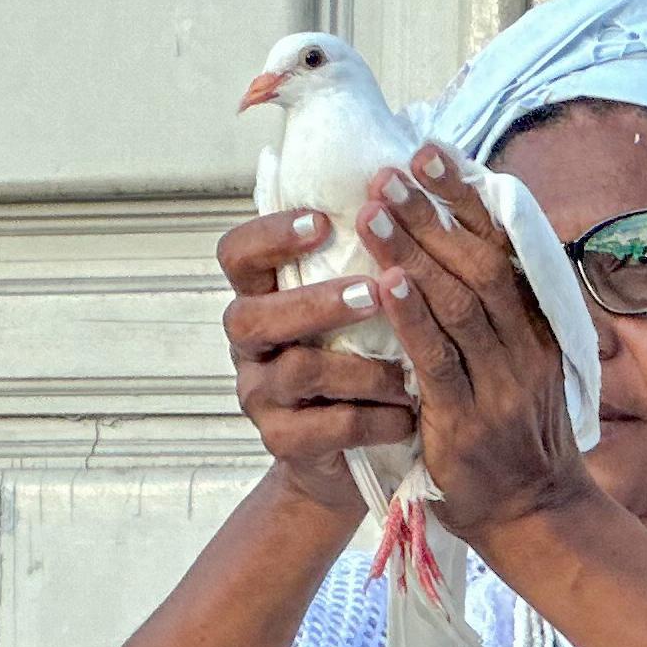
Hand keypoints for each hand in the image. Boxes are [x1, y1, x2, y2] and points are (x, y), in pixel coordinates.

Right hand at [219, 209, 413, 521]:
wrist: (354, 456)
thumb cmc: (361, 361)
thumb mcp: (357, 310)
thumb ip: (362, 262)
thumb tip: (403, 191)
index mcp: (262, 297)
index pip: (237, 254)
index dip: (270, 234)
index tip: (322, 221)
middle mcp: (250, 345)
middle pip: (251, 316)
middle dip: (315, 303)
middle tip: (373, 294)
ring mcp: (260, 395)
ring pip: (296, 370)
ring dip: (361, 367)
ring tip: (408, 371)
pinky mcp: (282, 442)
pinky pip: (325, 427)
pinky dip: (374, 419)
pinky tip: (408, 414)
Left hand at [360, 149, 594, 538]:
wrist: (533, 514)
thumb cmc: (514, 434)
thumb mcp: (521, 363)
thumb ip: (497, 312)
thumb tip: (461, 240)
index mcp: (538, 325)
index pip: (502, 245)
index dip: (466, 196)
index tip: (430, 153)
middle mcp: (526, 347)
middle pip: (480, 263)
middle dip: (432, 214)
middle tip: (388, 173)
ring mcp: (501, 384)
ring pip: (459, 303)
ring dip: (414, 252)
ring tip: (374, 211)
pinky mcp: (467, 421)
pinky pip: (438, 360)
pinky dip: (412, 317)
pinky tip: (384, 283)